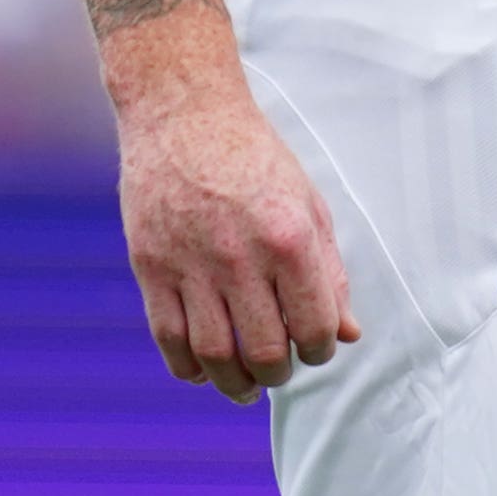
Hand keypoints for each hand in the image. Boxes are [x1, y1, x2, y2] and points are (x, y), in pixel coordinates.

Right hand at [84, 0, 357, 403]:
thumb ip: (329, 272)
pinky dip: (185, 367)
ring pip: (214, 355)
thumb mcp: (306, 204)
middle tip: (277, 370)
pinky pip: (168, 337)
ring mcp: (190, 261)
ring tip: (242, 384)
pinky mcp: (150, 263)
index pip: (315, 328)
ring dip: (233, 384)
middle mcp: (240, 254)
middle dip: (278, 374)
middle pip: (265, 352)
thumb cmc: (253, 157)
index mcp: (289, 237)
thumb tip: (346, 334)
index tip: (312, 347)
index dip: (320, 350)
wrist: (182, 111)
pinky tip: (199, 370)